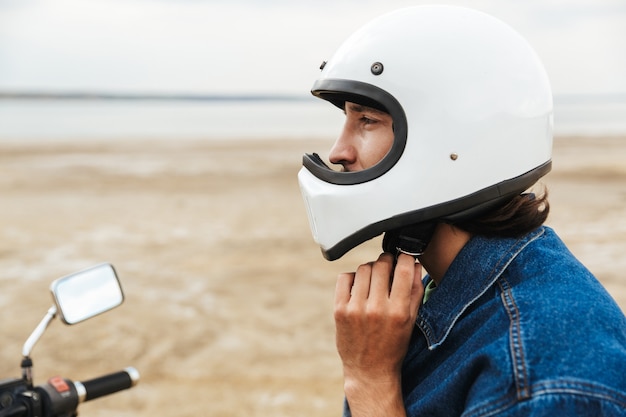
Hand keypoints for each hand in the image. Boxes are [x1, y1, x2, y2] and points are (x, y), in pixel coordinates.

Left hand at [334, 253, 422, 415]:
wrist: (369, 371)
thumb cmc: (394, 345)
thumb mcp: (411, 320)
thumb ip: (415, 290)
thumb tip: (413, 263)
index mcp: (398, 311)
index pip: (403, 269)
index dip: (405, 256)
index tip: (404, 256)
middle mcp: (376, 309)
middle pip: (381, 265)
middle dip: (387, 262)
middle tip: (388, 267)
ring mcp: (355, 309)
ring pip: (363, 269)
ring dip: (371, 269)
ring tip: (374, 279)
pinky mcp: (339, 310)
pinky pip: (345, 278)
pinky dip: (353, 277)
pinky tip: (359, 287)